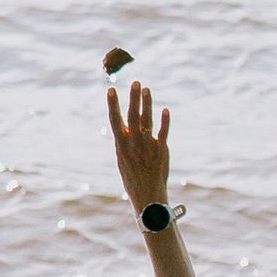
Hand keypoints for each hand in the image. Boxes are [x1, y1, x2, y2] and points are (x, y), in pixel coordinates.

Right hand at [107, 77, 171, 216]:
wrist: (146, 194)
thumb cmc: (133, 177)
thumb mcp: (123, 159)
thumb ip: (123, 142)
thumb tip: (121, 126)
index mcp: (121, 145)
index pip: (115, 120)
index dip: (113, 105)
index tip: (111, 90)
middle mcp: (133, 143)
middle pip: (132, 116)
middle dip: (133, 98)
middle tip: (135, 82)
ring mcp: (147, 146)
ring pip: (146, 121)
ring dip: (147, 104)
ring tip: (147, 89)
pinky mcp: (160, 150)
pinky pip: (162, 133)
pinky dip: (164, 122)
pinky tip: (165, 110)